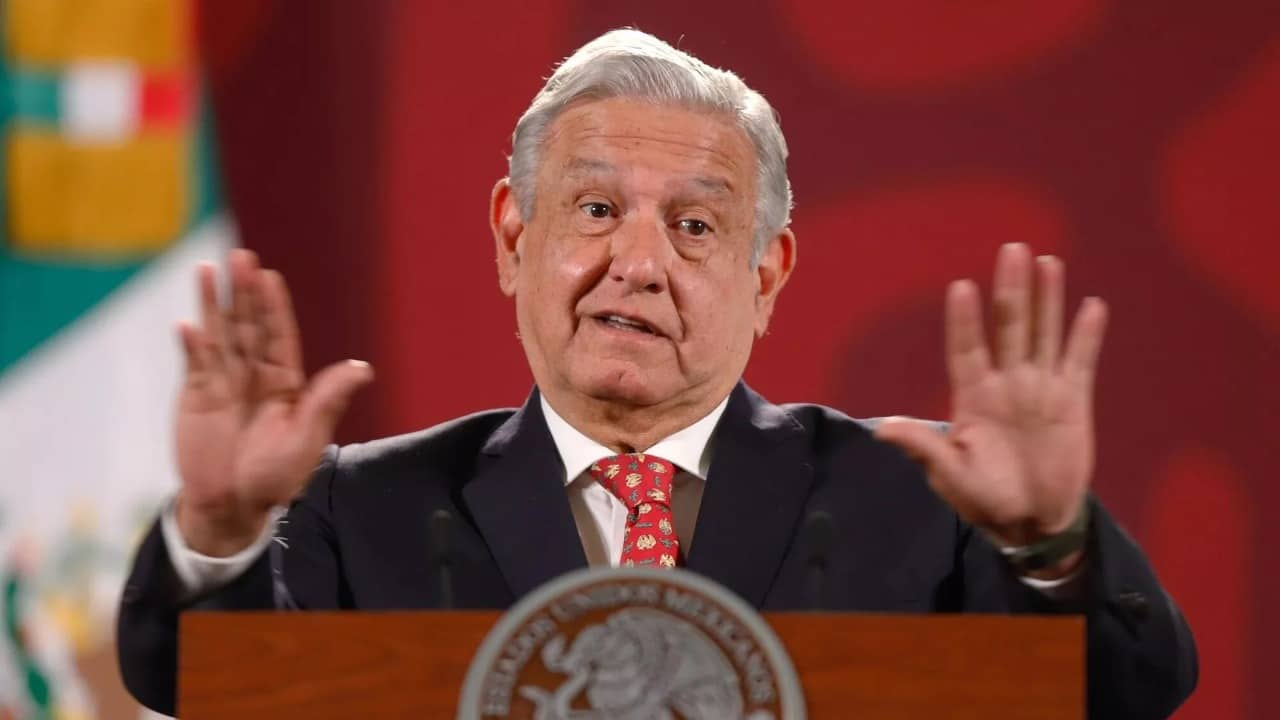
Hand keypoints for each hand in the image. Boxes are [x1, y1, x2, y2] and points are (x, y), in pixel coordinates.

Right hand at [174, 249, 372, 555]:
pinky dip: (190, 345)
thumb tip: (364, 368)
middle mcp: (253, 375)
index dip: (272, 306)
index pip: (278, 335)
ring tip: (207, 269)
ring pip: (218, 335)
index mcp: (284, 382)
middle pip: (247, 325)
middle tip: (240, 256)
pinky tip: (187, 325)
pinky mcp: (196, 397)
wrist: (232, 506)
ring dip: (212, 304)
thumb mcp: (306, 439)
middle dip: (243, 292)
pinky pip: (194, 364)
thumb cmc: (275, 477)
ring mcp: (223, 382)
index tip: (269, 277)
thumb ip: (327, 402)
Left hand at [875, 244, 1106, 575]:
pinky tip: (1091, 305)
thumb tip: (881, 429)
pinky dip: (1086, 335)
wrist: (1031, 521)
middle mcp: (1006, 383)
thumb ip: (924, 448)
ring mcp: (1040, 389)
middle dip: (1011, 289)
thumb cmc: (982, 499)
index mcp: (973, 397)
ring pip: (1044, 333)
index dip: (964, 320)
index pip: (967, 349)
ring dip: (1047, 298)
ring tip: (1047, 262)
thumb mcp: (950, 475)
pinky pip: (1080, 361)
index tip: (961, 287)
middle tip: (1012, 249)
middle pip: (1009, 327)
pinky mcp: (1072, 402)